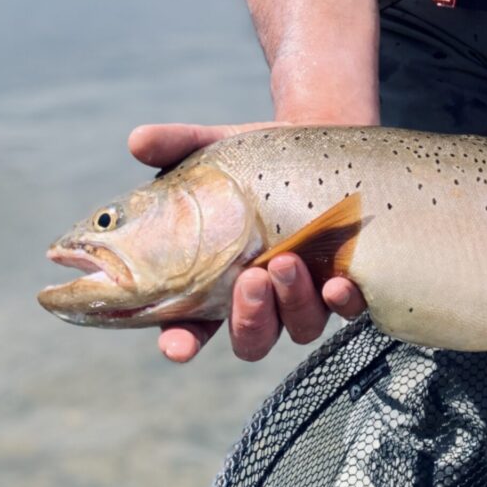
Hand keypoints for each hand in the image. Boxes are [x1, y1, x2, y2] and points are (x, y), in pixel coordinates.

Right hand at [128, 122, 367, 362]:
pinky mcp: (344, 279)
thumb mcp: (212, 148)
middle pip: (252, 338)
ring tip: (286, 261)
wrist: (317, 142)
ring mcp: (306, 294)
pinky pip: (347, 307)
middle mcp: (262, 299)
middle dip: (249, 317)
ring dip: (292, 302)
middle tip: (248, 278)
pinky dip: (342, 302)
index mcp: (213, 282)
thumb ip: (174, 146)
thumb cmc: (252, 158)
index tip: (177, 346)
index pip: (190, 329)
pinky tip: (338, 283)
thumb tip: (139, 140)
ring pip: (299, 326)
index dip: (182, 342)